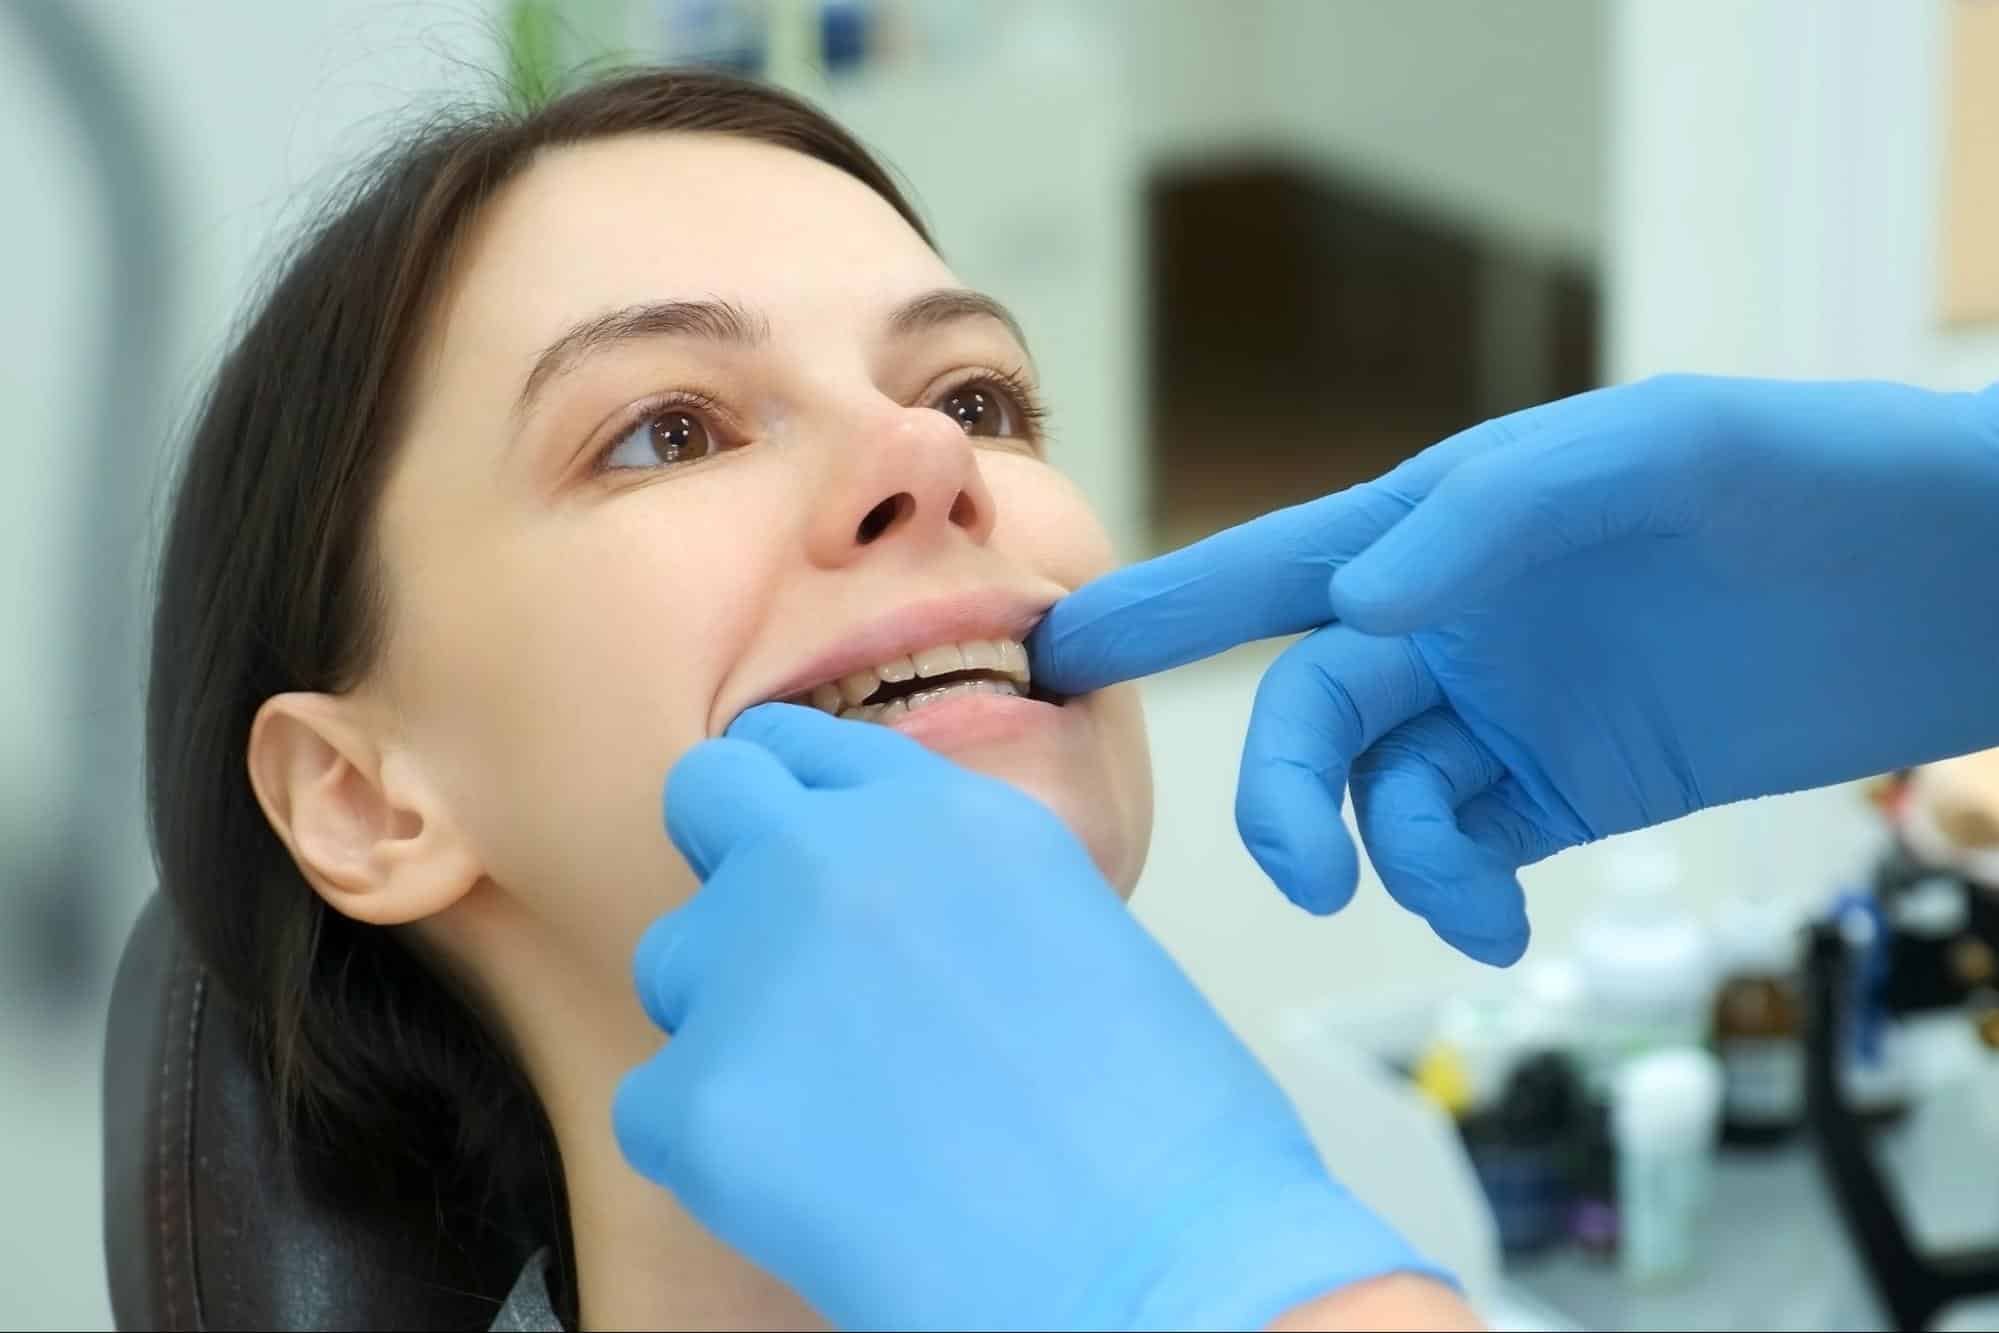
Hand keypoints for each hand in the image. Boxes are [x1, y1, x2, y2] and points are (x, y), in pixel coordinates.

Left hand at [614, 704, 1442, 1330]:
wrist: (1161, 1267)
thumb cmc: (1153, 1126)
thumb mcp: (1064, 920)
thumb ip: (945, 880)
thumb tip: (873, 909)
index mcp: (941, 808)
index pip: (799, 749)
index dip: (796, 808)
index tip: (803, 856)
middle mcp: (830, 858)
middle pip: (704, 801)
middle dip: (729, 866)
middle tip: (786, 965)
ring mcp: (754, 970)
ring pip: (671, 963)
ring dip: (728, 1019)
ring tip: (840, 1107)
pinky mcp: (701, 1101)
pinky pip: (655, 1104)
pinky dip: (715, 1149)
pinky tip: (821, 1184)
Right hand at [1030, 375, 1998, 963]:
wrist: (1944, 581)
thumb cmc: (1797, 477)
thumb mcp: (1641, 455)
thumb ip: (1485, 519)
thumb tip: (1359, 612)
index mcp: (1439, 524)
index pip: (1267, 570)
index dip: (1155, 614)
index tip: (1050, 657)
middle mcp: (1450, 619)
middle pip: (1311, 717)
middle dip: (1283, 794)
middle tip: (1303, 869)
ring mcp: (1504, 711)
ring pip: (1381, 799)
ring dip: (1397, 857)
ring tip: (1476, 899)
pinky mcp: (1568, 790)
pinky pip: (1462, 848)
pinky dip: (1457, 889)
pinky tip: (1503, 913)